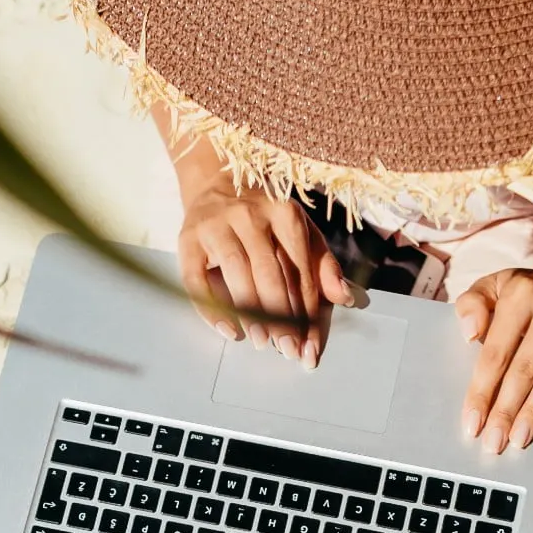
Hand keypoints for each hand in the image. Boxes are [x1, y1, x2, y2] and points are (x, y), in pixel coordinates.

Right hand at [176, 180, 351, 363]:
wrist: (217, 185)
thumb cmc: (265, 217)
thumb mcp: (301, 231)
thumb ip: (323, 264)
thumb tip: (344, 297)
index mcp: (284, 214)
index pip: (299, 269)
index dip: (306, 309)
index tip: (309, 342)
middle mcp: (250, 215)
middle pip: (269, 273)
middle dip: (281, 317)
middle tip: (288, 348)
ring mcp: (216, 224)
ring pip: (237, 274)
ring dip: (251, 314)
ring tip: (262, 342)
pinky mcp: (189, 238)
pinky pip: (197, 279)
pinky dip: (211, 308)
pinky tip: (228, 329)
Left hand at [455, 268, 532, 452]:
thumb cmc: (529, 293)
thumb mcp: (494, 287)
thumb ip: (472, 305)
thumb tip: (470, 333)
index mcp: (520, 291)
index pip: (497, 351)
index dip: (483, 391)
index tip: (473, 422)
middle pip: (526, 367)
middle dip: (507, 410)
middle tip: (496, 441)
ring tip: (521, 437)